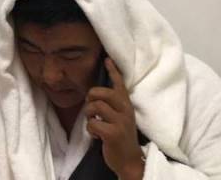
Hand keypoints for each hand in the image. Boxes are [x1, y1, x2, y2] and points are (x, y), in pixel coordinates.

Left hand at [85, 58, 144, 179]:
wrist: (131, 161)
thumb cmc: (121, 137)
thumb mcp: (120, 118)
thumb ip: (112, 105)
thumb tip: (93, 94)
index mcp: (126, 105)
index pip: (120, 84)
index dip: (113, 71)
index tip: (107, 59)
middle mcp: (125, 110)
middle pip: (102, 92)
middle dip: (91, 97)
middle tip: (91, 108)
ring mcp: (120, 122)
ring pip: (95, 106)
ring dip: (89, 115)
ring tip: (94, 122)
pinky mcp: (113, 133)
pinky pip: (92, 124)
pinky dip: (89, 130)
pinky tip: (96, 136)